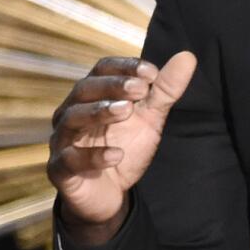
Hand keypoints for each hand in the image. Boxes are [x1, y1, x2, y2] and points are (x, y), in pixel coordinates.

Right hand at [47, 51, 196, 233]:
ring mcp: (63, 140)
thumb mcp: (150, 118)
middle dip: (113, 86)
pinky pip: (69, 160)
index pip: (102, 69)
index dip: (124, 67)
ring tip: (126, 111)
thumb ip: (165, 90)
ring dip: (99, 112)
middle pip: (84, 89)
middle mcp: (72, 112)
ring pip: (72, 118)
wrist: (111, 193)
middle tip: (140, 88)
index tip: (151, 72)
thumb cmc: (125, 146)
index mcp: (92, 95)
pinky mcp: (61, 170)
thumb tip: (188, 57)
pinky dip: (93, 156)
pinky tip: (116, 155)